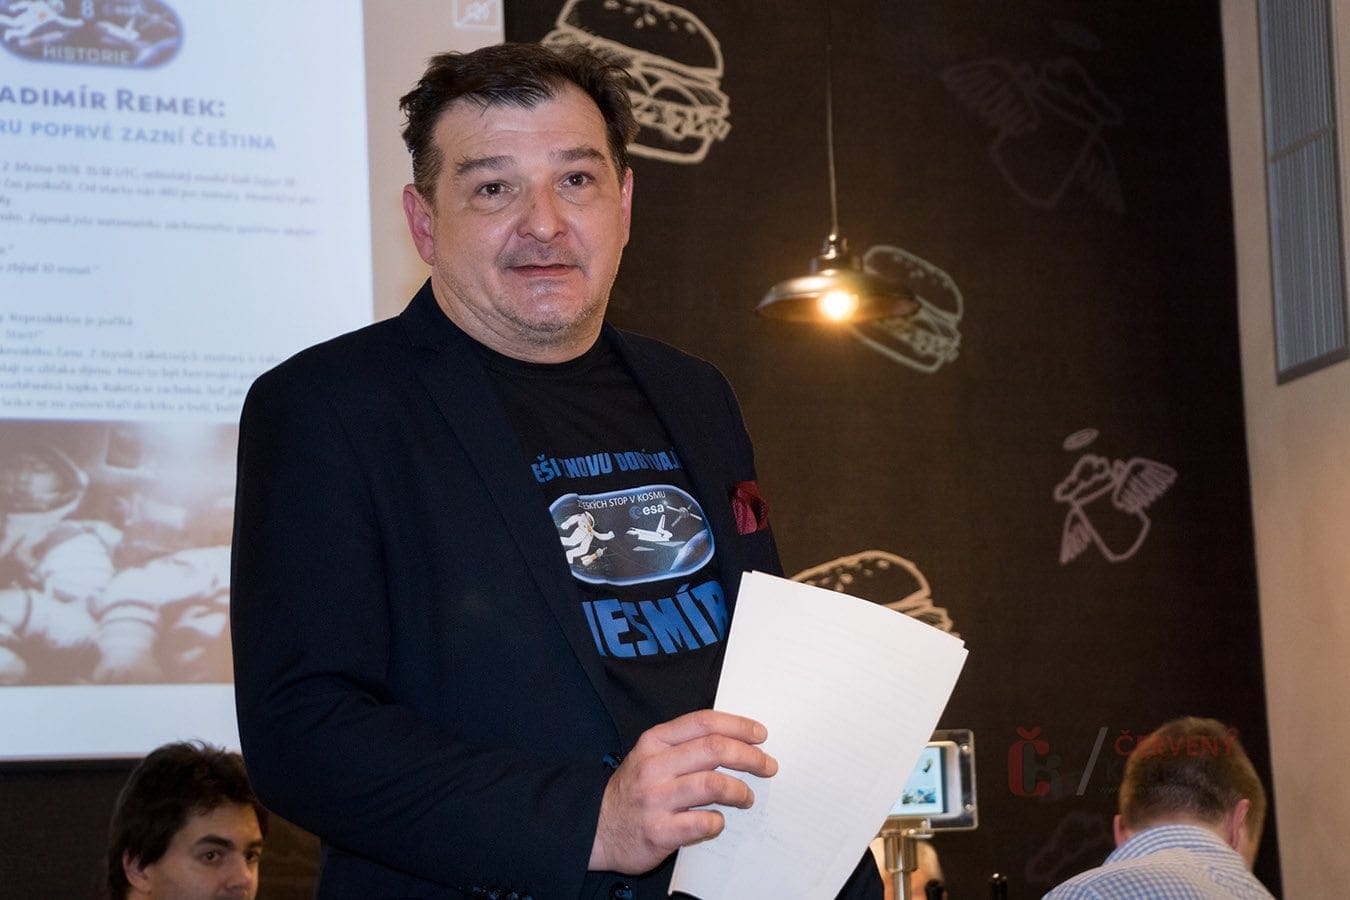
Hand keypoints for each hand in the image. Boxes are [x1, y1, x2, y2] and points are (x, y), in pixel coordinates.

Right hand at [589, 709, 777, 873]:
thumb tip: (736, 740)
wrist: (597, 827)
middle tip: (767, 765)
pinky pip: (702, 822)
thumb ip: (685, 745)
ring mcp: (655, 799)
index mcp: (654, 741)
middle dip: (749, 756)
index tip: (760, 734)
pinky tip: (718, 821)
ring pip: (712, 784)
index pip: (703, 722)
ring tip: (747, 797)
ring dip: (739, 790)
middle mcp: (654, 766)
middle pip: (714, 749)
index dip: (738, 725)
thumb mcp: (651, 755)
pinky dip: (717, 821)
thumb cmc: (634, 789)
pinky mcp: (658, 831)